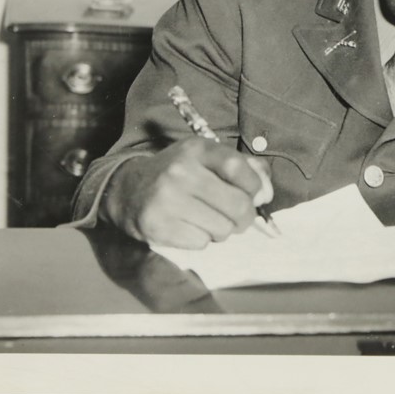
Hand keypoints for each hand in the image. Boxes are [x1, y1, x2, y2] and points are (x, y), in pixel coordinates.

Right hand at [101, 138, 272, 248]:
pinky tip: (190, 227)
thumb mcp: (210, 159)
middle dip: (244, 216)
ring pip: (222, 229)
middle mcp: (181, 172)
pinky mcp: (157, 226)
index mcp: (198, 150)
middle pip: (237, 205)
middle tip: (236, 217)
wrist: (128, 189)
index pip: (239, 169)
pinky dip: (202, 239)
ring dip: (222, 230)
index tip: (252, 194)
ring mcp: (167, 200)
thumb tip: (266, 194)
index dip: (255, 187)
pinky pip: (201, 243)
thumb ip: (247, 169)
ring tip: (208, 219)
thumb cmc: (181, 174)